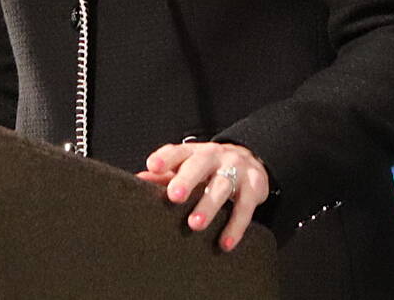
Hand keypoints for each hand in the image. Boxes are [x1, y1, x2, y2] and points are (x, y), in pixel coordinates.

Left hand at [136, 141, 268, 250]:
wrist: (251, 159)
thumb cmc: (209, 167)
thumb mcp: (188, 166)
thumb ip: (165, 174)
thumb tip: (139, 179)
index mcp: (194, 151)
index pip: (177, 151)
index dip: (165, 158)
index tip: (152, 166)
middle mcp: (214, 156)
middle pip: (199, 166)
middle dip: (186, 180)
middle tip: (174, 196)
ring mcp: (236, 169)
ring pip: (222, 187)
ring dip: (209, 206)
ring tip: (195, 224)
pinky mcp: (254, 186)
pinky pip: (245, 208)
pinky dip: (235, 226)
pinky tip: (225, 242)